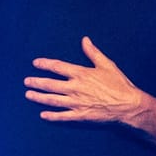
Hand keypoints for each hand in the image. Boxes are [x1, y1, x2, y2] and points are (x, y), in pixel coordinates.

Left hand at [24, 36, 146, 123]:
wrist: (129, 105)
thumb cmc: (119, 84)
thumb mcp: (107, 65)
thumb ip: (93, 52)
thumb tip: (85, 40)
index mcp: (81, 74)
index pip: (57, 67)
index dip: (45, 64)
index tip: (35, 63)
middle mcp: (75, 88)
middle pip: (50, 84)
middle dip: (36, 82)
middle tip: (26, 81)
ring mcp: (76, 103)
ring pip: (52, 100)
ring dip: (39, 97)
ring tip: (28, 94)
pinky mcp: (80, 115)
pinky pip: (62, 116)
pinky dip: (52, 116)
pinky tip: (42, 115)